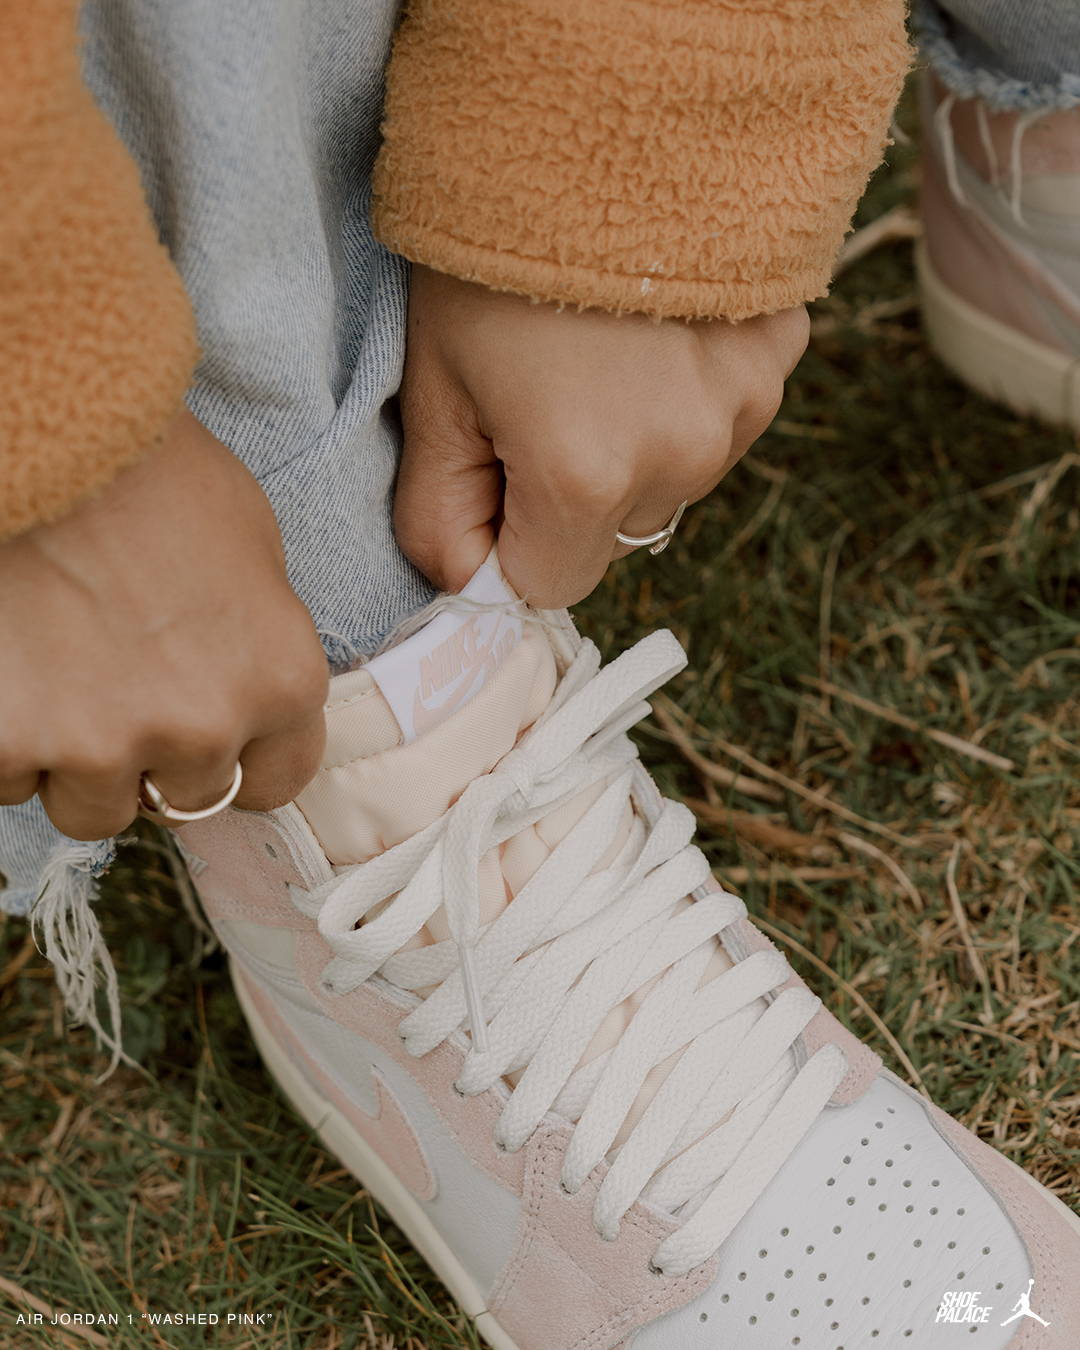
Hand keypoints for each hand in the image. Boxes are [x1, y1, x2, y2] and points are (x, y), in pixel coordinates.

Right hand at [0, 409, 328, 839]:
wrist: (44, 426)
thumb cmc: (151, 466)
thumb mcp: (252, 544)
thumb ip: (260, 641)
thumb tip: (247, 694)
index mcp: (281, 680)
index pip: (279, 781)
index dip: (239, 760)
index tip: (209, 737)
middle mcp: (203, 728)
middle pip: (181, 800)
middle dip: (152, 757)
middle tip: (115, 686)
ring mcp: (100, 744)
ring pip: (89, 805)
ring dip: (74, 761)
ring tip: (55, 674)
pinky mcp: (5, 740)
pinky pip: (6, 780)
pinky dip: (4, 739)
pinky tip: (9, 669)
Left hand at [395, 265, 808, 606]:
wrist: (587, 111)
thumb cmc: (485, 252)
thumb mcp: (433, 389)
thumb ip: (437, 514)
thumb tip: (469, 587)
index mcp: (583, 474)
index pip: (549, 584)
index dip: (510, 543)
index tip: (493, 478)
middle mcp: (681, 457)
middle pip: (612, 537)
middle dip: (568, 497)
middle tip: (539, 396)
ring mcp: (742, 407)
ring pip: (671, 483)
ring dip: (634, 451)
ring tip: (600, 356)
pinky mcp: (778, 357)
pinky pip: (723, 421)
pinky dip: (687, 398)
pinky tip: (655, 332)